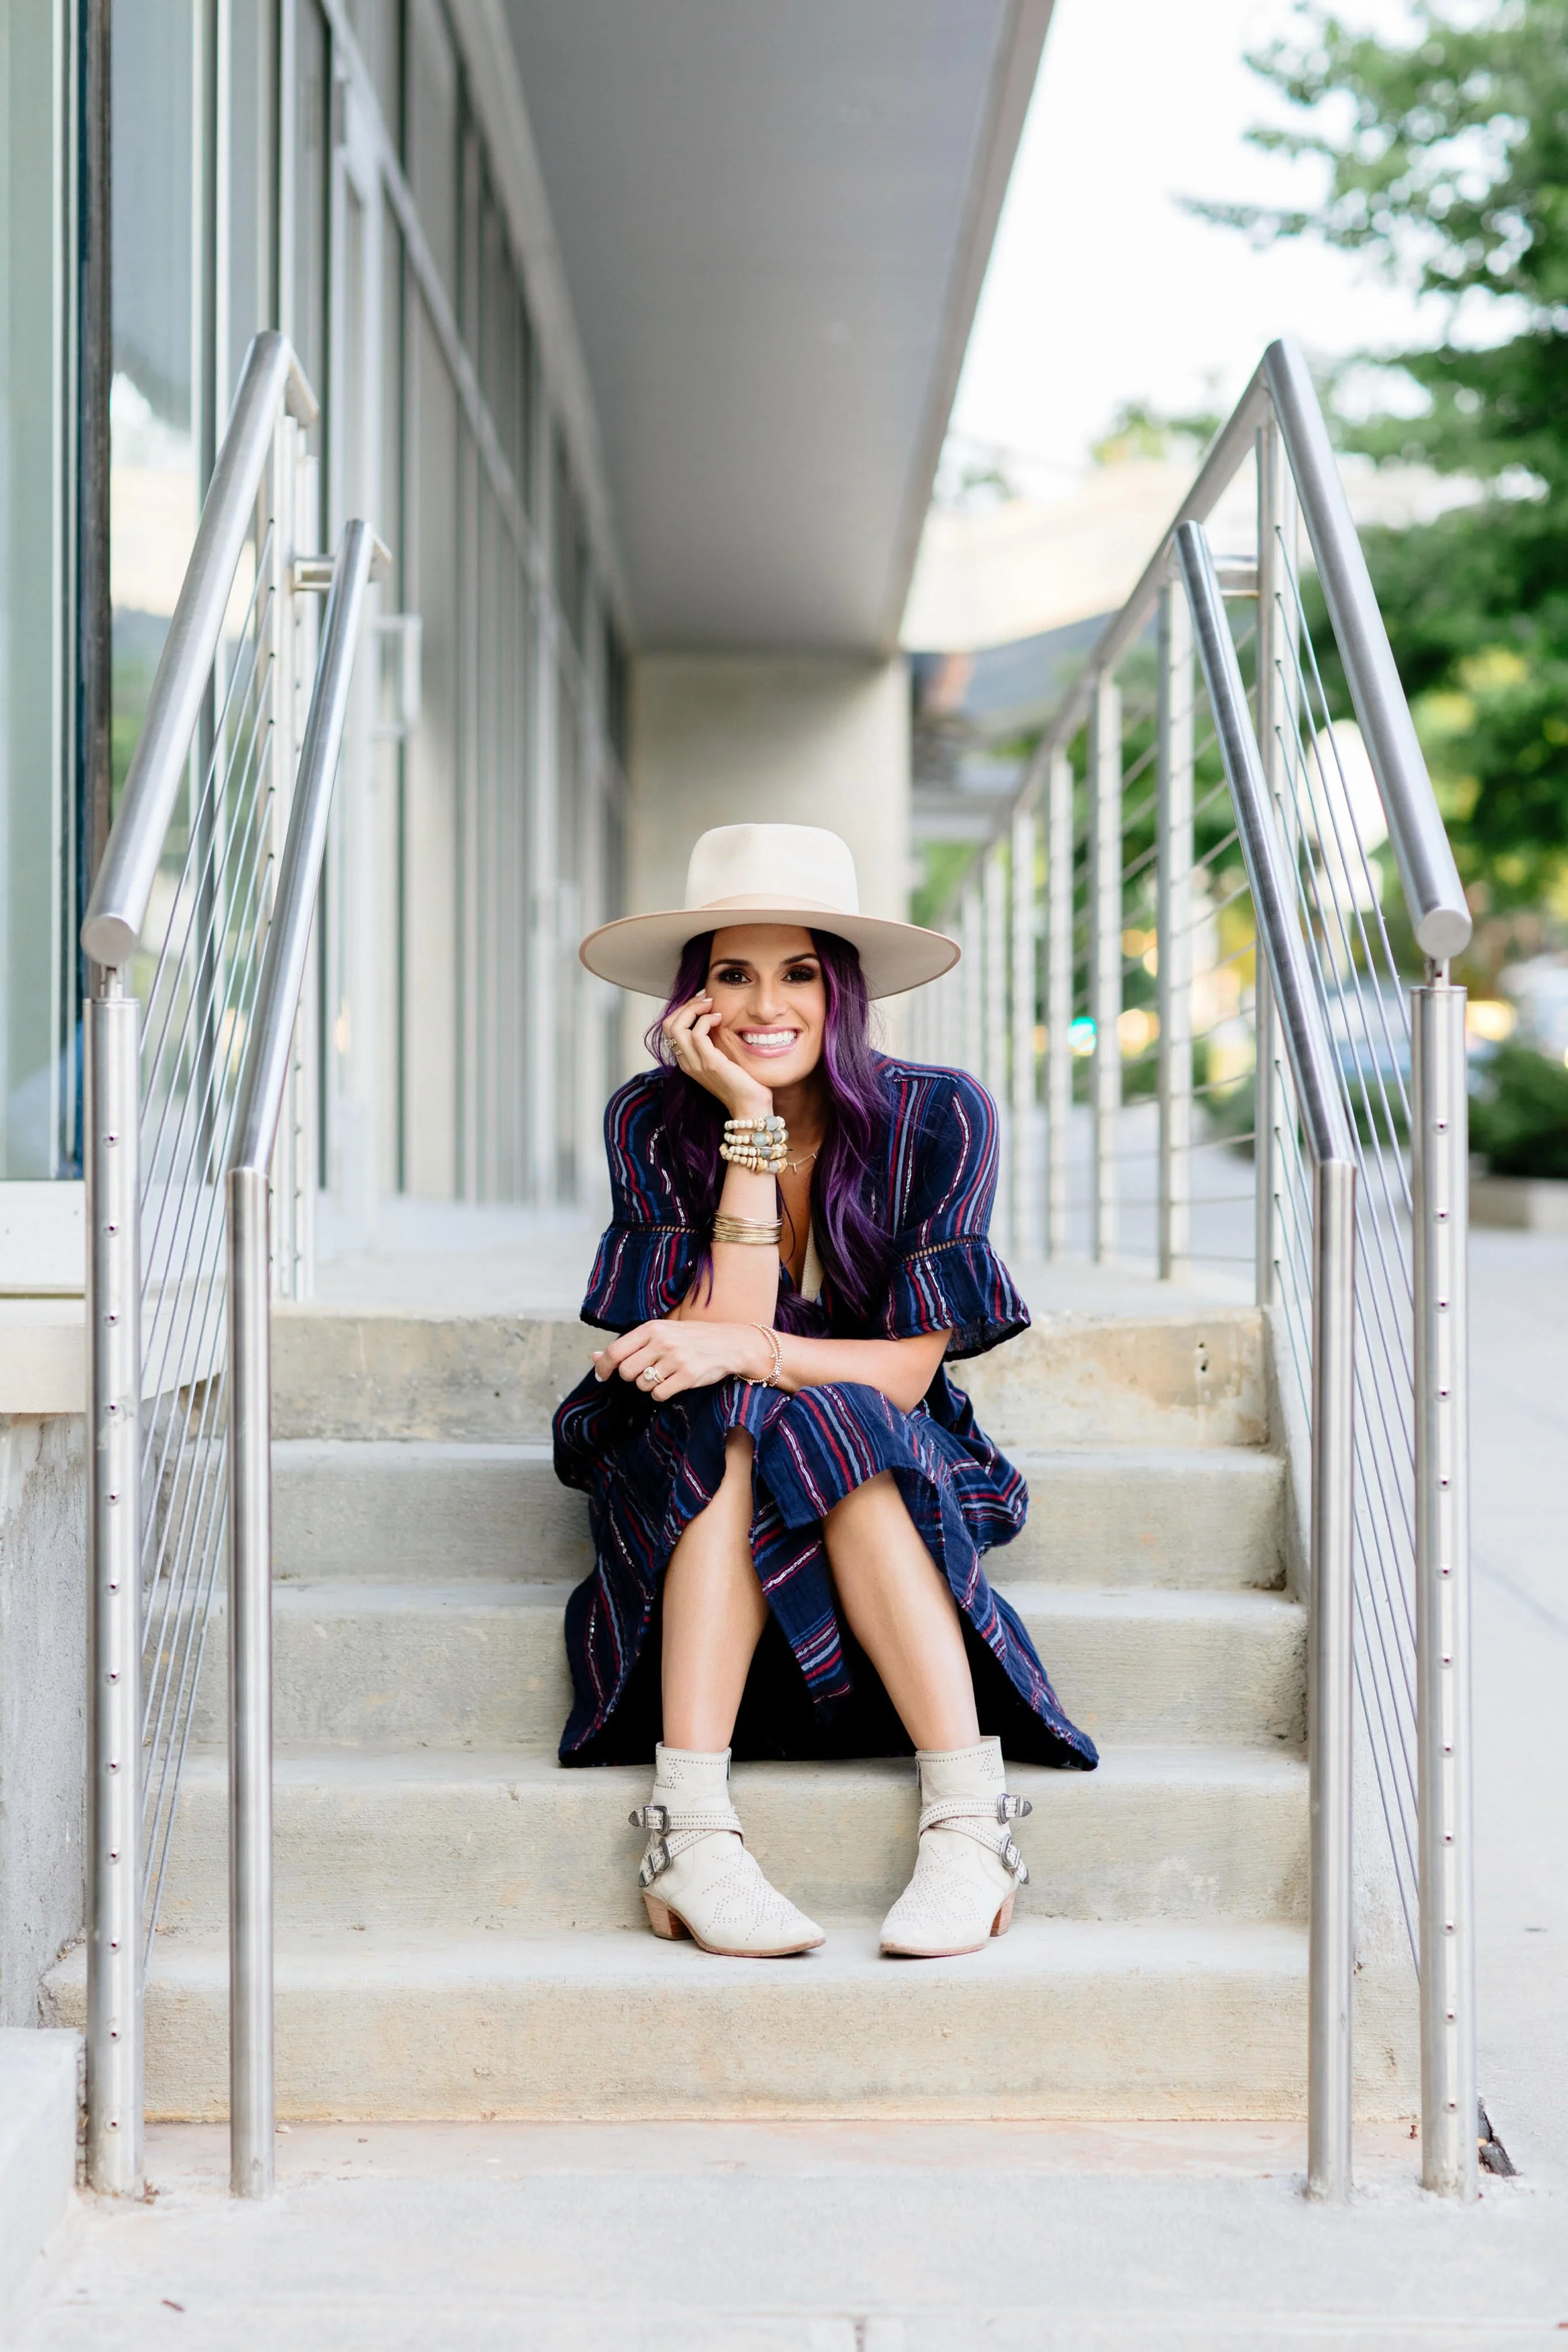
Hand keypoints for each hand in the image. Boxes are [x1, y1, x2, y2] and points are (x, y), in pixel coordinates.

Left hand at [592, 1319, 775, 1400]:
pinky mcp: (688, 1376)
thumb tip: (593, 1356)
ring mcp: (676, 1359)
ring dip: (649, 1385)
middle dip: (632, 1377)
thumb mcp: (660, 1333)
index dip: (603, 1366)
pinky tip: (673, 1383)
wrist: (729, 1343)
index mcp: (652, 1328)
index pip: (616, 1350)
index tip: (602, 1375)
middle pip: (627, 1372)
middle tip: (646, 1371)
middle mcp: (662, 1342)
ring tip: (665, 1374)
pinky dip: (662, 1393)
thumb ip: (629, 1345)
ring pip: (643, 1384)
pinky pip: (659, 1394)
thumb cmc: (691, 1338)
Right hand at [661, 994, 770, 1118]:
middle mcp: (686, 1062)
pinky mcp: (710, 1063)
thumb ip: (714, 1042)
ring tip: (711, 1004)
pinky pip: (697, 1034)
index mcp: (687, 1061)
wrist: (750, 1106)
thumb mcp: (722, 1058)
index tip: (702, 1002)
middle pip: (668, 1025)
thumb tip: (716, 1017)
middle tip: (706, 999)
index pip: (670, 1028)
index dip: (683, 1010)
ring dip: (694, 1008)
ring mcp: (696, 1064)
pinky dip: (706, 1019)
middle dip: (686, 1005)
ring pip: (676, 1026)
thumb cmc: (742, 1083)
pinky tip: (719, 1018)